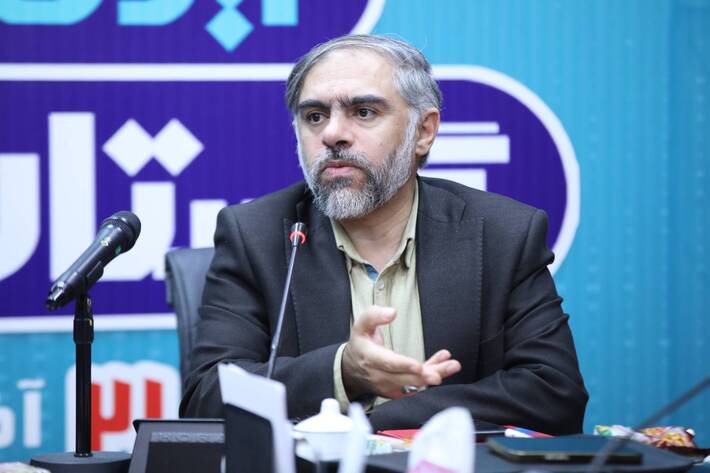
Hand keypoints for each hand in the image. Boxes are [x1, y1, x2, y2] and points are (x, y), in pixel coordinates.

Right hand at [341, 305, 460, 399]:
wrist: (352, 369)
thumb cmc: (361, 344)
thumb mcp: (361, 325)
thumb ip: (374, 315)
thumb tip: (391, 312)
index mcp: (370, 358)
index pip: (388, 364)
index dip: (403, 365)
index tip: (418, 366)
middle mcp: (379, 375)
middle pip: (404, 378)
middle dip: (423, 376)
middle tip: (439, 374)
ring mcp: (389, 386)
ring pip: (414, 383)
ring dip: (434, 374)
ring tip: (451, 365)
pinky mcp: (397, 391)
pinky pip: (417, 385)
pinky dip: (431, 374)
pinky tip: (444, 364)